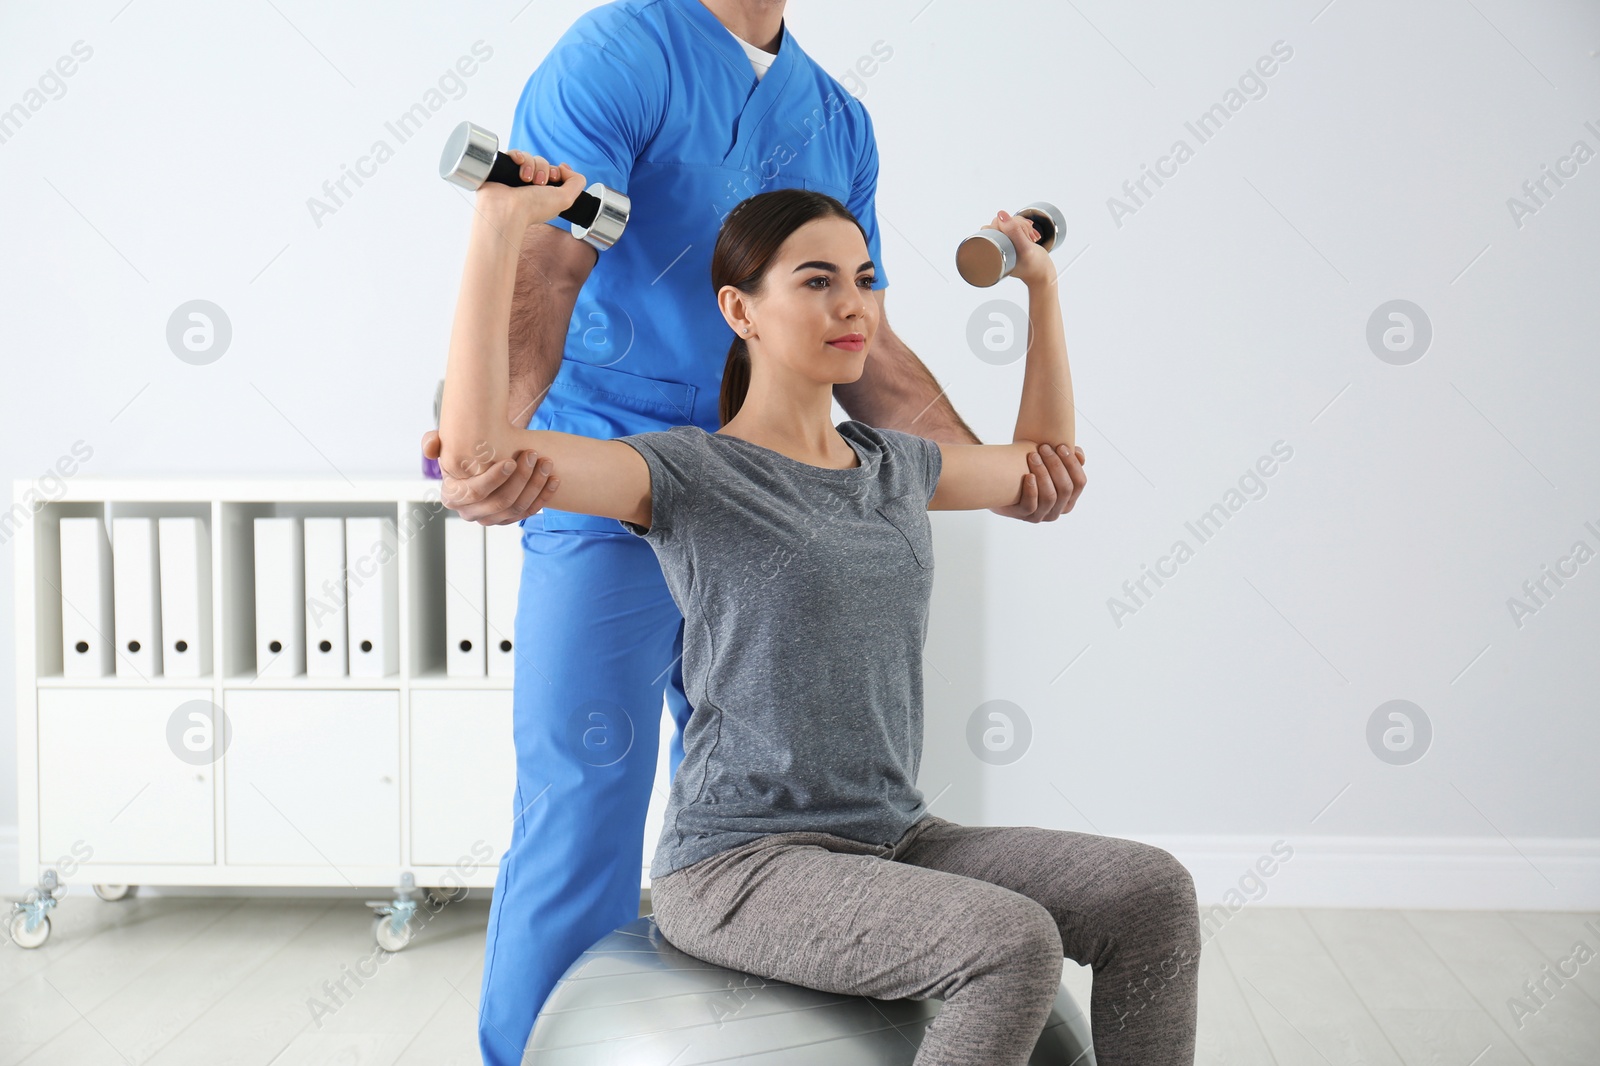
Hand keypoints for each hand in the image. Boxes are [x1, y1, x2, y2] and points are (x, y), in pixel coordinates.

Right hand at [421, 428, 560, 524]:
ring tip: (546, 463)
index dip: (494, 479)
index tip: (511, 461)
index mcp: (452, 496)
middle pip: (500, 501)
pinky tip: (554, 479)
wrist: (482, 464)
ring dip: (536, 486)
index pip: (475, 492)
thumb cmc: (463, 453)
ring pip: (518, 508)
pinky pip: (530, 512)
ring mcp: (492, 519)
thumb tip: (432, 445)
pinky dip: (544, 496)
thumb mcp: (445, 446)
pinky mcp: (511, 519)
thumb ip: (433, 442)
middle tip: (533, 455)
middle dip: (521, 478)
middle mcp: (471, 513)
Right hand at [476, 152, 586, 228]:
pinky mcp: (504, 170)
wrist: (507, 209)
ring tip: (526, 178)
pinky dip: (517, 155)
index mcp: (546, 194)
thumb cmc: (533, 208)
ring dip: (530, 164)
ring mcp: (516, 178)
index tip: (553, 179)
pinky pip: (514, 154)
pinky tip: (518, 163)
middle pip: (543, 163)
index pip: (555, 172)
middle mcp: (531, 186)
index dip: (557, 172)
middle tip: (538, 183)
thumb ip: (576, 183)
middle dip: (543, 169)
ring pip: (529, 157)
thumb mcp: (566, 199)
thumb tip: (566, 168)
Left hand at [980, 209, 1052, 287]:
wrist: (1043, 275)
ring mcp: (1003, 245)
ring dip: (1022, 226)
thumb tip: (1000, 215)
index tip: (1020, 234)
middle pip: (999, 223)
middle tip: (1027, 236)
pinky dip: (1024, 227)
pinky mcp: (1011, 242)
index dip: (1006, 226)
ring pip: (1008, 223)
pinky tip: (1029, 235)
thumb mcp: (1026, 248)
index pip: (990, 228)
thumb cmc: (1034, 266)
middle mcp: (995, 247)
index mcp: (992, 251)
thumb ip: (1014, 231)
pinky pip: (1014, 227)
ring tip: (1030, 237)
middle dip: (1016, 225)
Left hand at [989, 442, 1086, 521]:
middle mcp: (1058, 510)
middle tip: (1044, 448)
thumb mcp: (1049, 463)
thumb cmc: (1029, 470)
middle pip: (1065, 488)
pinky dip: (1031, 490)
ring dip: (1043, 474)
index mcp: (1069, 498)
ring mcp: (1041, 515)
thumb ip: (1066, 459)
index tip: (1061, 446)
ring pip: (1049, 497)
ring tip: (1033, 456)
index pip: (1079, 483)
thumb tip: (1079, 454)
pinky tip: (1028, 476)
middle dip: (1056, 465)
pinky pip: (1031, 505)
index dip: (1072, 464)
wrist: (1001, 483)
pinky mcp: (1024, 516)